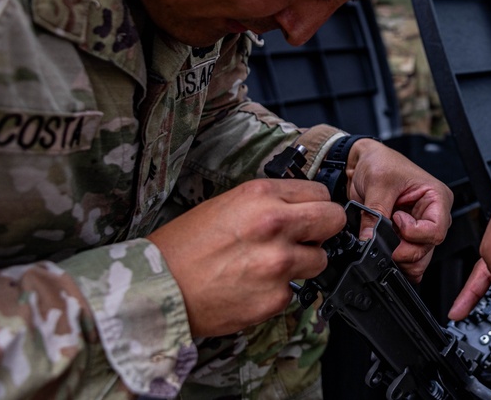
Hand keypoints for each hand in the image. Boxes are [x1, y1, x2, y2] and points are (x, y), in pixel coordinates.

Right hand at [147, 179, 344, 337]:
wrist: (157, 287)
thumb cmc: (186, 245)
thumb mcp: (229, 203)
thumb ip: (270, 203)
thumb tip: (301, 207)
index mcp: (262, 196)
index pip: (320, 192)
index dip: (314, 205)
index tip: (307, 215)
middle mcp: (275, 225)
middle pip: (334, 221)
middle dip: (322, 230)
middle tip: (305, 238)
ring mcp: (278, 264)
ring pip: (320, 260)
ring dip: (303, 263)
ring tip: (270, 266)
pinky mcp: (274, 298)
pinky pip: (294, 291)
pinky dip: (279, 291)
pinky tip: (253, 287)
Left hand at [346, 139, 452, 282]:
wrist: (363, 162)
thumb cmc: (380, 162)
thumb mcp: (378, 183)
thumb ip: (375, 214)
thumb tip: (369, 239)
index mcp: (437, 197)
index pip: (436, 230)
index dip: (412, 232)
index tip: (395, 220)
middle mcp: (433, 214)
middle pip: (427, 247)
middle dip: (403, 249)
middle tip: (383, 238)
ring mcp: (420, 227)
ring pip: (418, 258)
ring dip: (398, 256)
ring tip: (382, 239)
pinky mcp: (406, 236)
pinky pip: (407, 258)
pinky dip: (395, 259)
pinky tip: (384, 247)